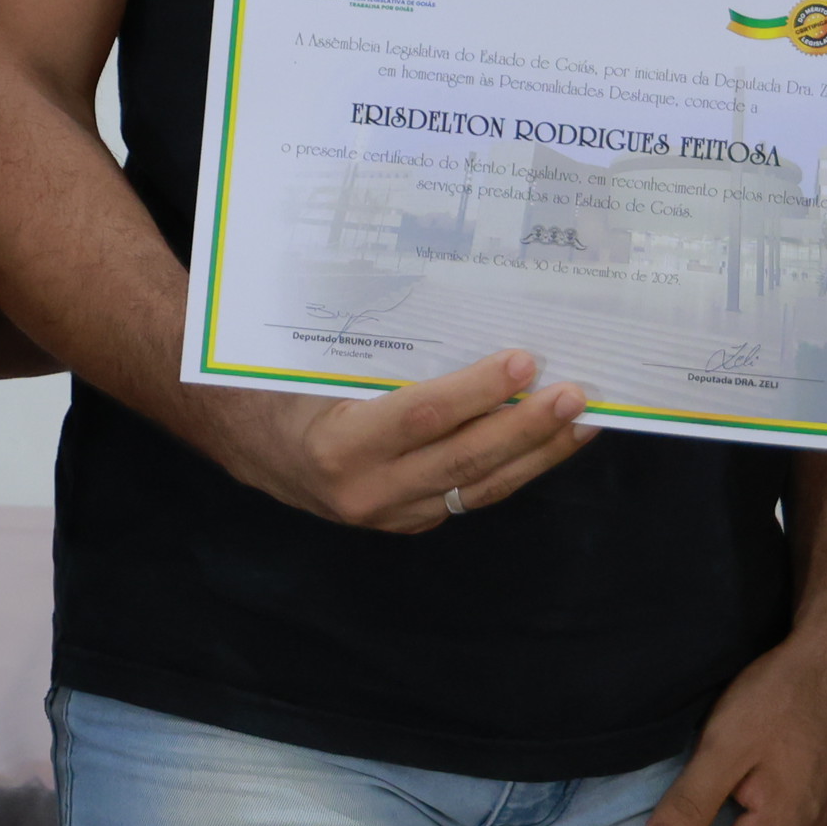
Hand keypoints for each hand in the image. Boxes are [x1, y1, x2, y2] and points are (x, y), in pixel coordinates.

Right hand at [189, 349, 594, 532]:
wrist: (244, 441)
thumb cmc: (278, 382)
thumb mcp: (316, 360)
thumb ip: (378, 349)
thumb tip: (457, 306)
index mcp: (338, 445)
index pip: (423, 416)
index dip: (479, 391)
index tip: (524, 359)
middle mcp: (366, 492)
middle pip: (464, 460)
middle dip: (527, 427)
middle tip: (575, 393)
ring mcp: (390, 514)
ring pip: (479, 486)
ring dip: (537, 453)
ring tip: (582, 420)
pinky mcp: (409, 519)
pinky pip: (471, 494)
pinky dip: (514, 467)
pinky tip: (547, 440)